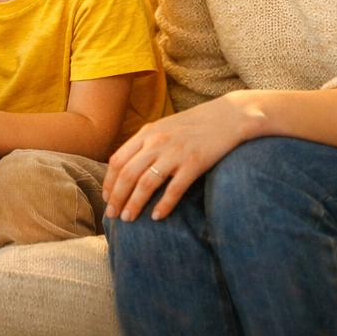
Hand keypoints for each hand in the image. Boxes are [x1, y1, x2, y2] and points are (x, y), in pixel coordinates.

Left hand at [103, 92, 261, 222]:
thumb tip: (126, 167)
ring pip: (146, 182)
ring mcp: (175, 152)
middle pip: (127, 173)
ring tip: (129, 219)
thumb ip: (146, 144)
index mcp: (147, 133)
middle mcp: (157, 142)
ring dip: (134, 203)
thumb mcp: (164, 128)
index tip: (107, 198)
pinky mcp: (195, 163)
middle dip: (117, 197)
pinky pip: (174, 188)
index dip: (109, 181)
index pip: (118, 160)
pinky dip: (163, 204)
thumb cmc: (194, 125)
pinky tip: (157, 217)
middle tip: (113, 215)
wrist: (228, 116)